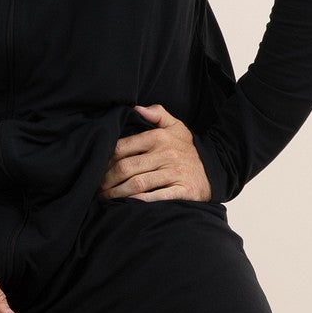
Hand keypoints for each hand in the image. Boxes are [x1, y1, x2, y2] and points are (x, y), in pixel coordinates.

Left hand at [97, 103, 213, 202]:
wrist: (215, 171)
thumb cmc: (188, 150)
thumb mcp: (177, 127)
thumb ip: (157, 114)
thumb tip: (136, 108)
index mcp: (159, 137)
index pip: (122, 147)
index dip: (105, 159)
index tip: (96, 167)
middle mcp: (166, 154)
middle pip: (127, 167)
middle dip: (107, 179)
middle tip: (97, 187)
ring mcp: (174, 173)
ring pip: (137, 183)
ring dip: (117, 193)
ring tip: (105, 198)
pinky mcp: (181, 191)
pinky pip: (155, 197)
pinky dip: (138, 201)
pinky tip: (126, 205)